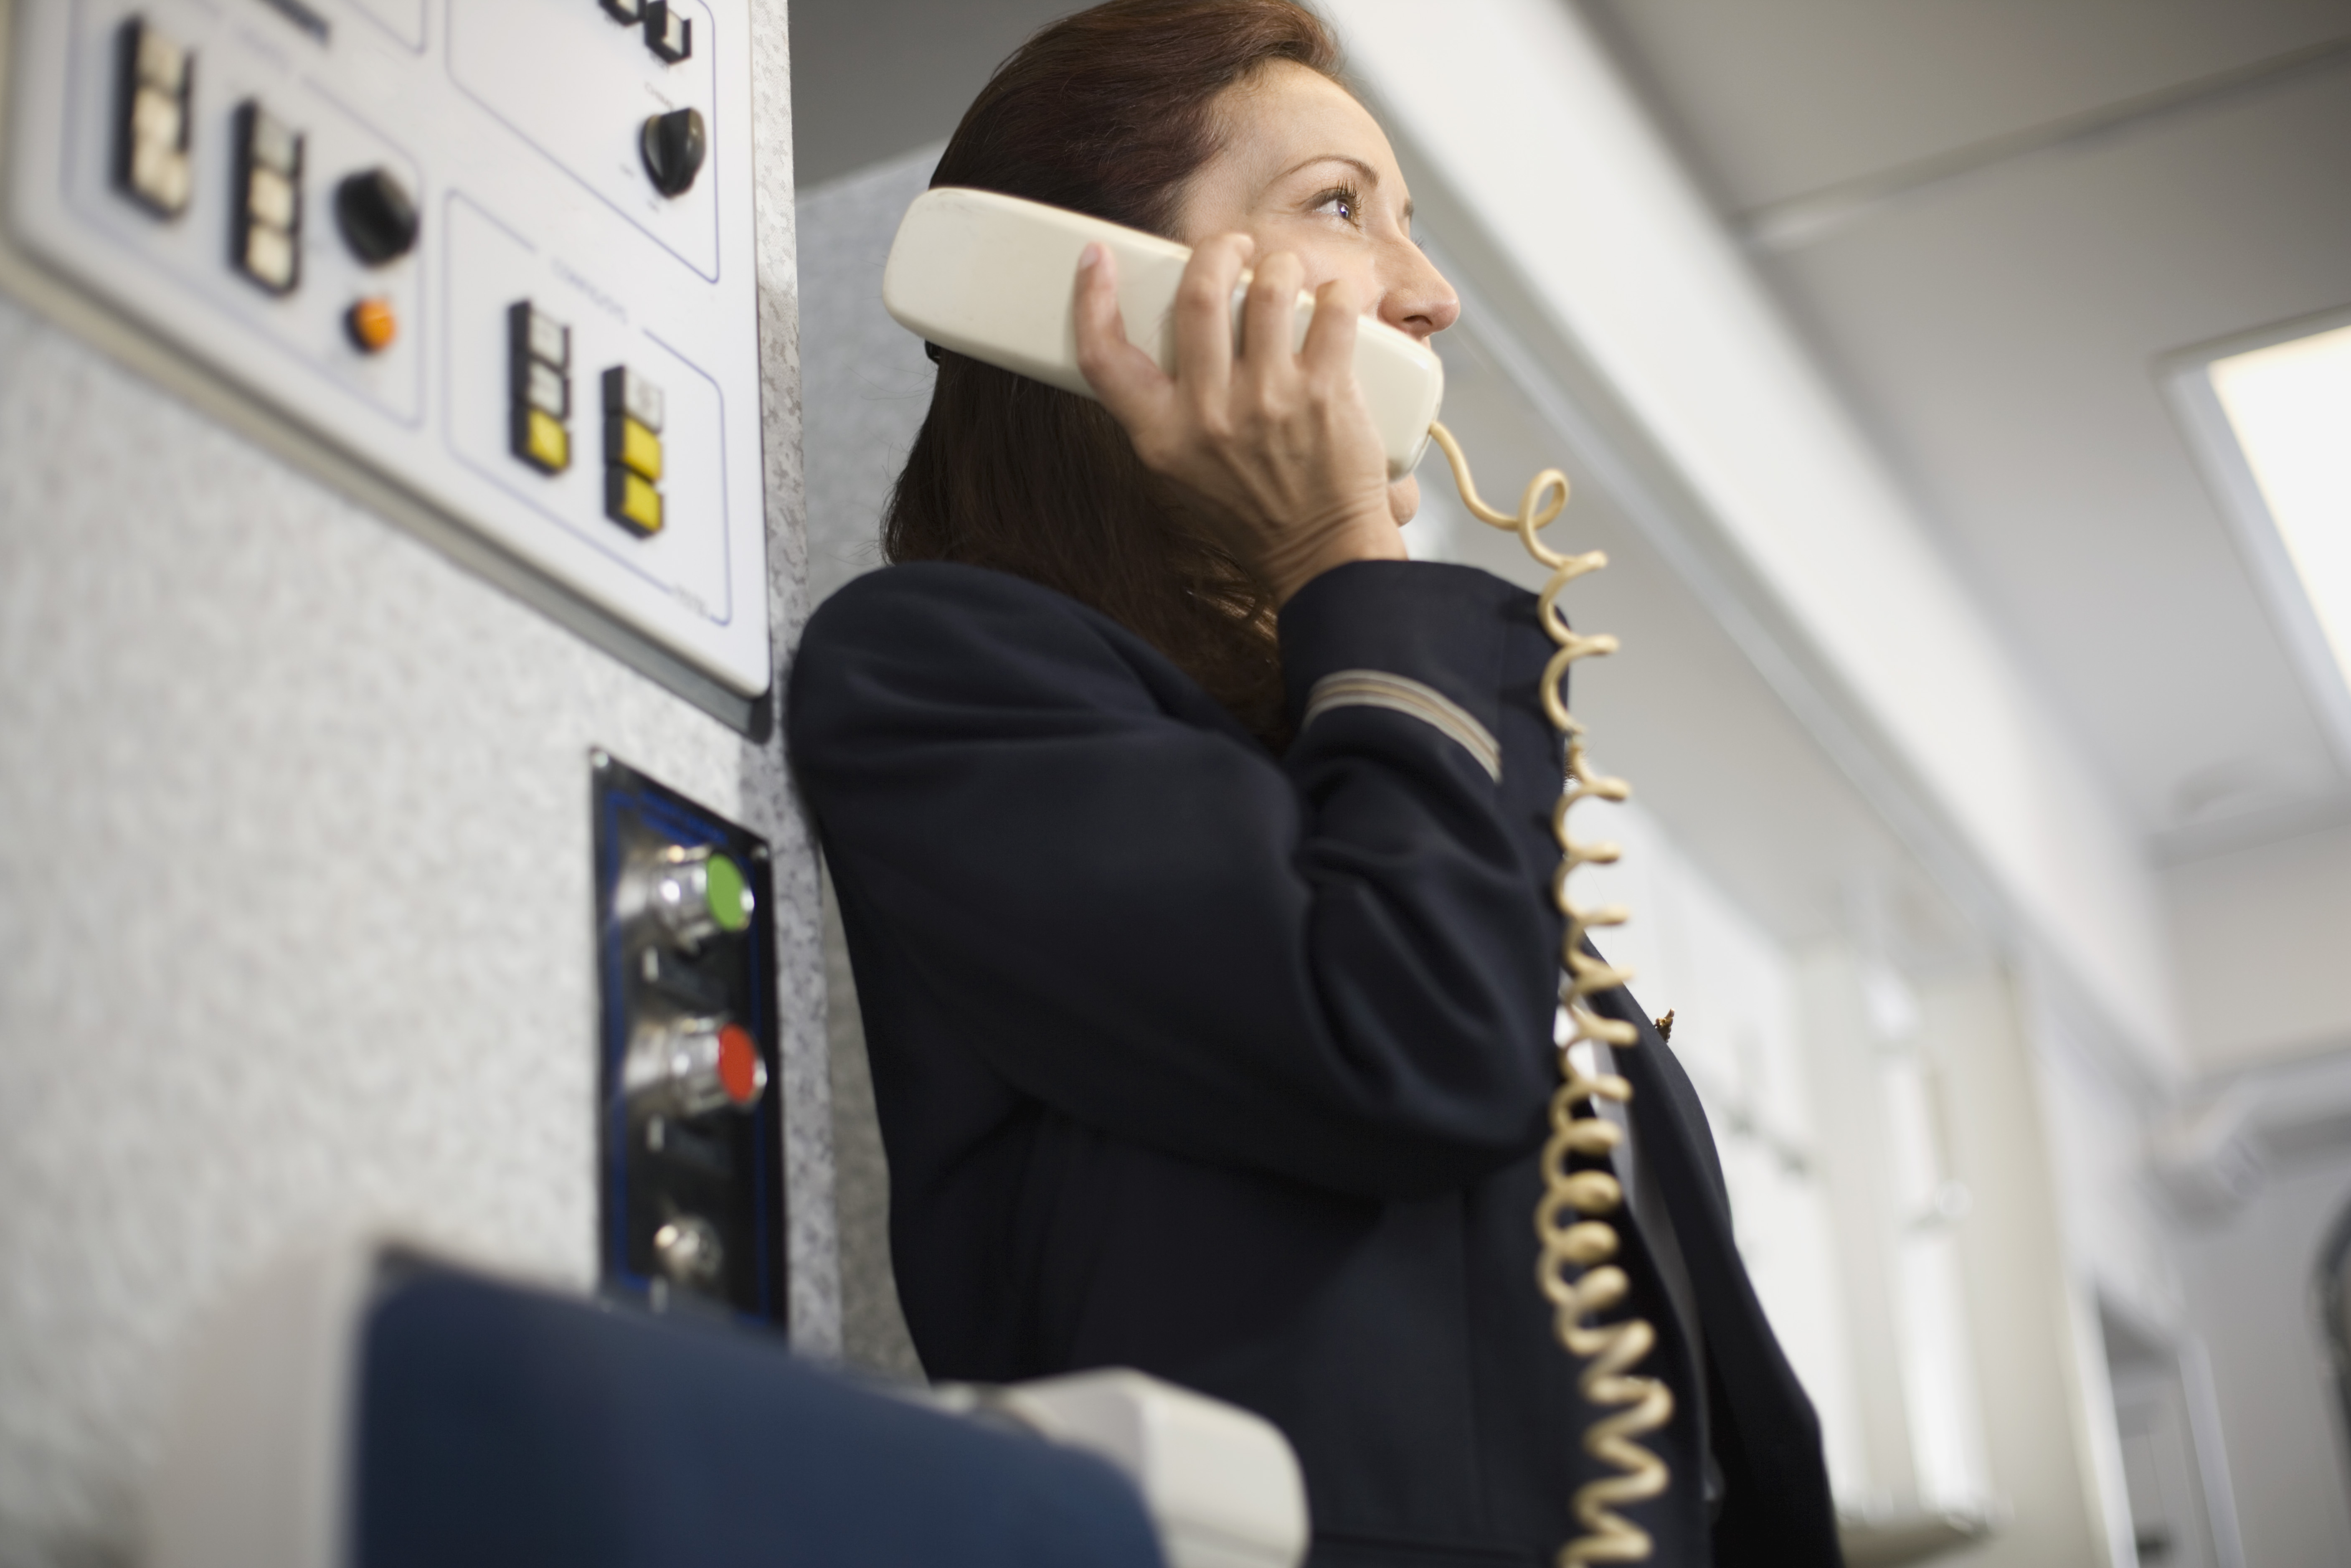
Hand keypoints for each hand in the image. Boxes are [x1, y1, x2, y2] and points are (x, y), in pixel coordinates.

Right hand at [1073, 234, 1405, 603]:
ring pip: (1269, 289)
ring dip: (1281, 266)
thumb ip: (1166, 411)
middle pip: (1197, 296)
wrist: (1321, 558)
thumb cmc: (1253, 515)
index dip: (1091, 298)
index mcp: (1161, 435)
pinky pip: (1332, 313)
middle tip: (1234, 249)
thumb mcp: (1181, 473)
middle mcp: (1209, 415)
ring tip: (1288, 275)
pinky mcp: (1325, 394)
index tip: (1096, 257)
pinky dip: (1338, 294)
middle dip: (1217, 252)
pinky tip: (1336, 301)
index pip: (1104, 357)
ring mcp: (1269, 401)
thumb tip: (1169, 339)